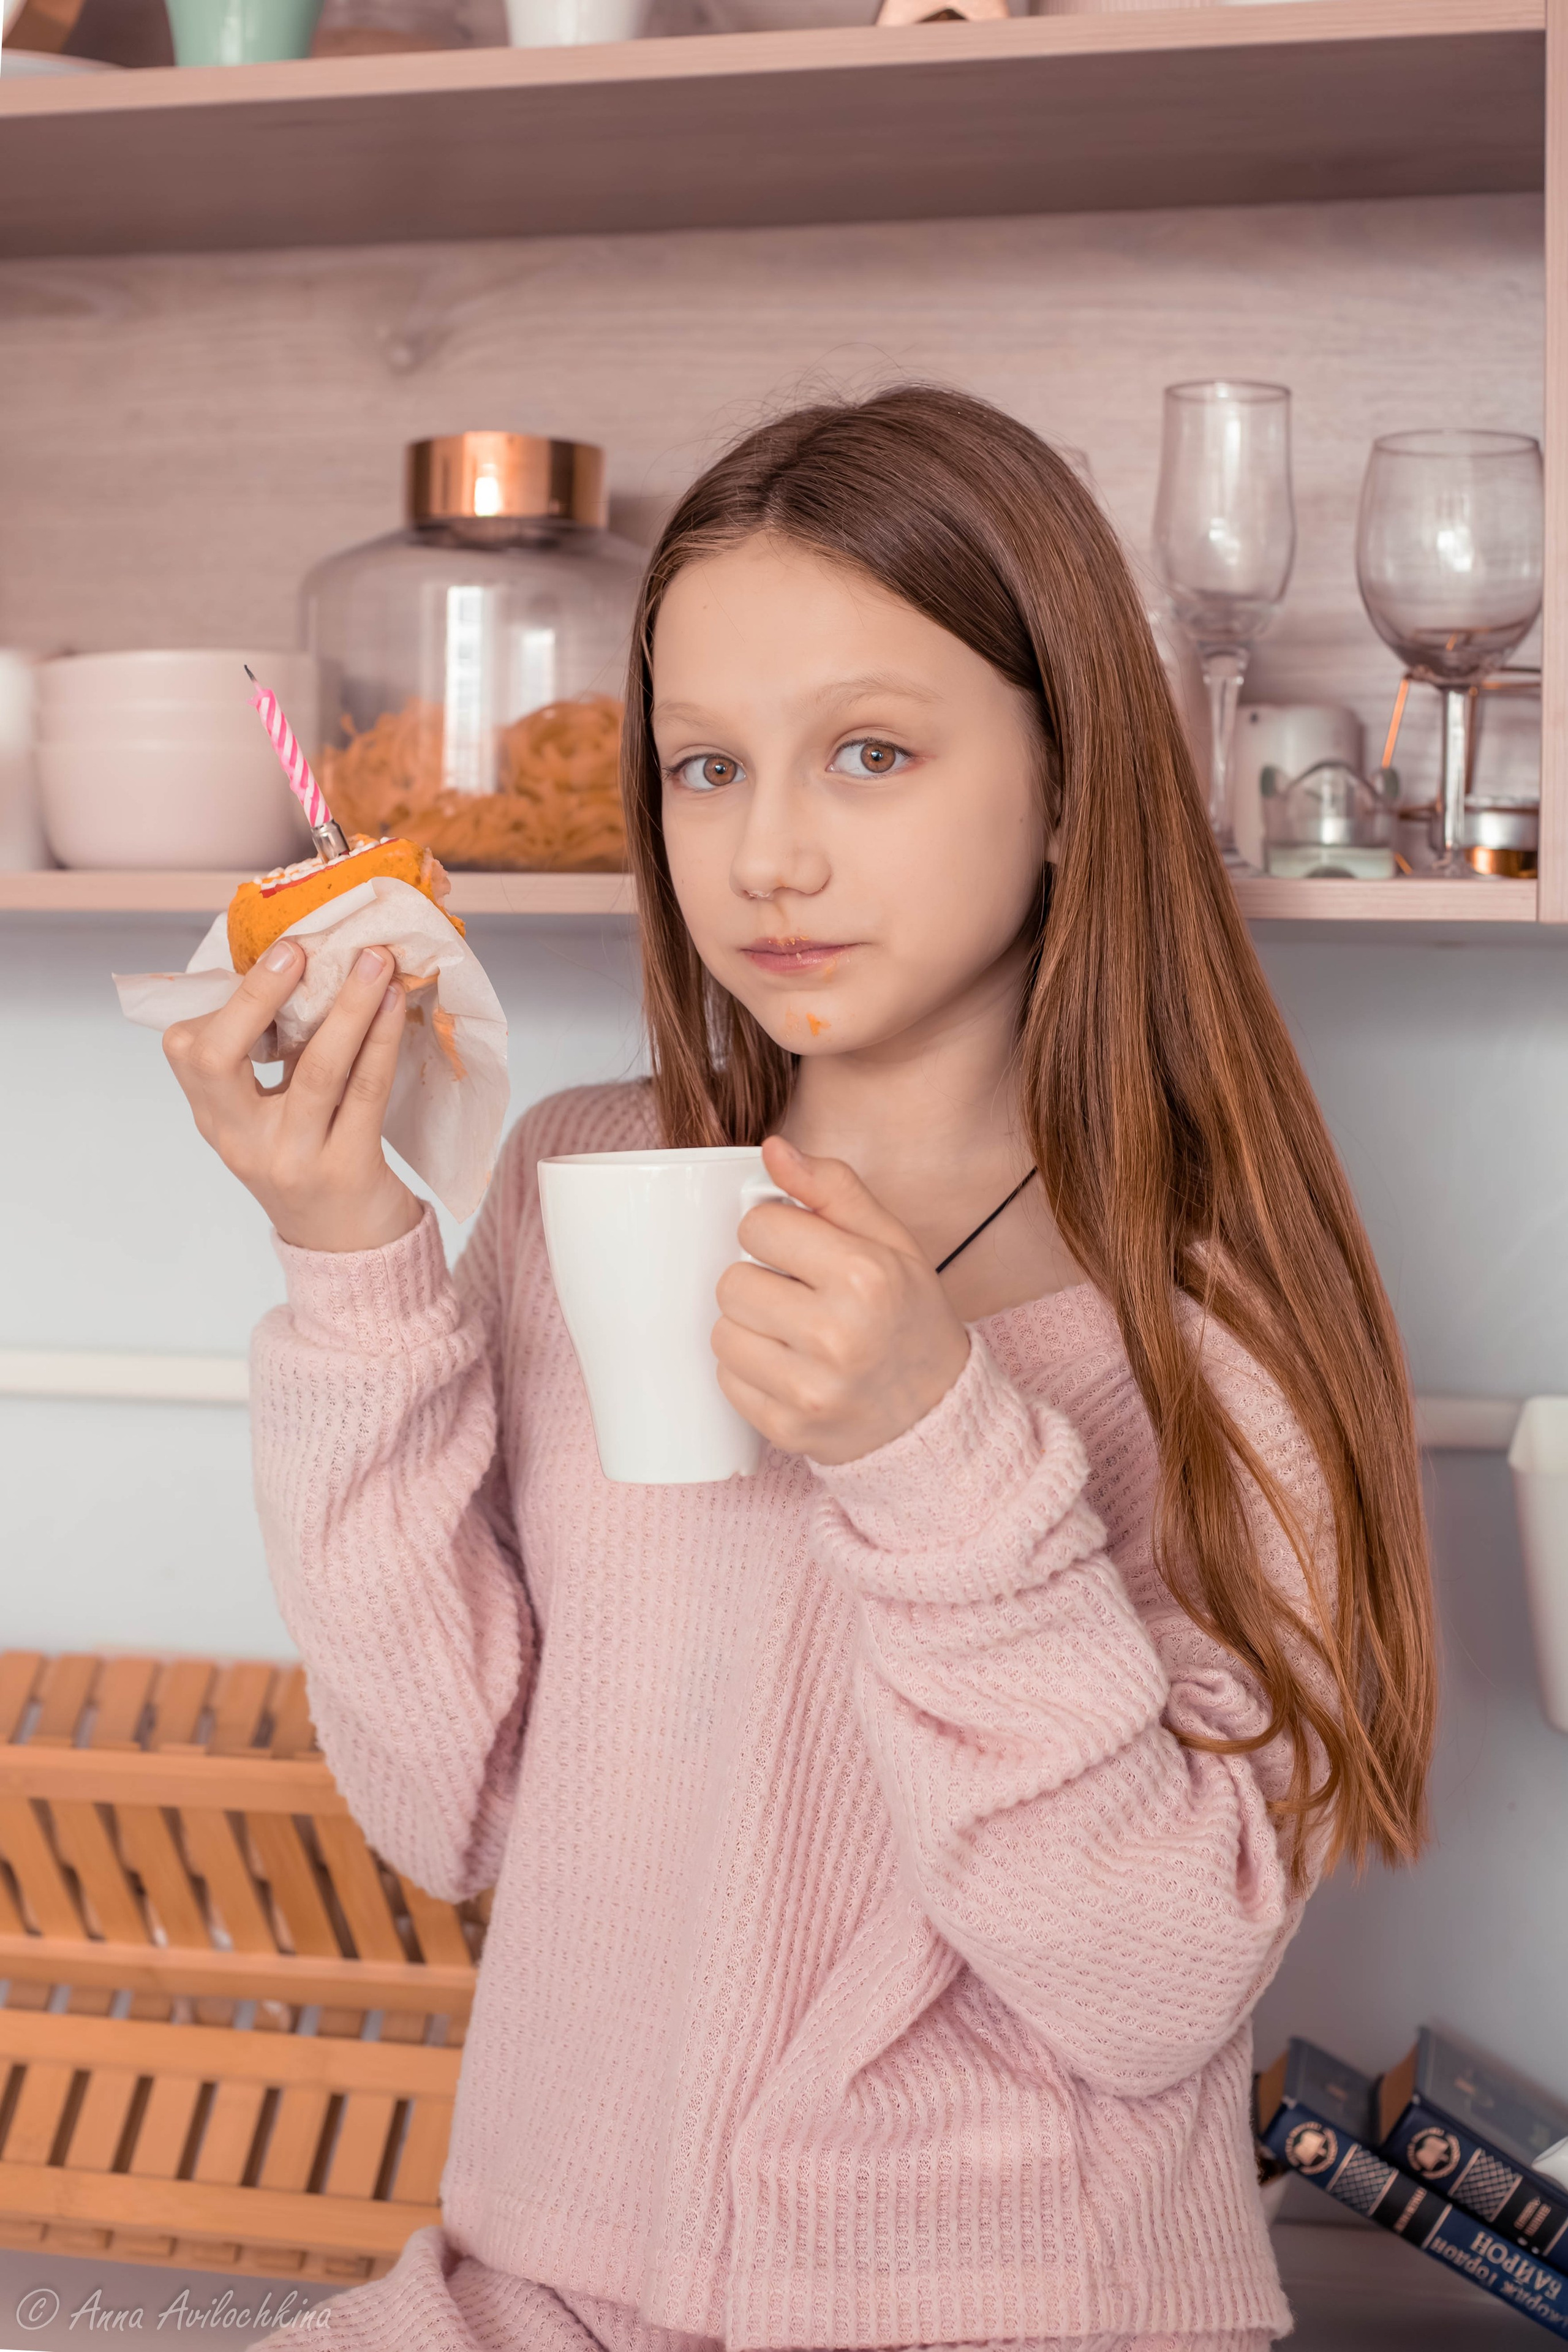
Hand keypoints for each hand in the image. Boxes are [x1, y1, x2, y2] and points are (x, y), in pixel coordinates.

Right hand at [162, 936, 422, 1253]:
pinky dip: (381, 1039)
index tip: (269, 953)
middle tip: (297, 949)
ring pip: (314, 1070)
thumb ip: (267, 1062)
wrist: (348, 1253)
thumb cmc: (311, 1165)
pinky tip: (395, 1004)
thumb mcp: (269, 1120)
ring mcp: (292, 1158)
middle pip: (217, 1060)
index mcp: (215, 1119)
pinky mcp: (346, 1169)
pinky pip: (365, 1091)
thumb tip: (297, 968)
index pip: (189, 1052)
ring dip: (347, 1007)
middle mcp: (241, 1141)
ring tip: (374, 960)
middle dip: (257, 997)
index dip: (223, 999)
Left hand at [713, 1134, 970, 1465]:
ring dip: (749, 1328)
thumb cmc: (909, 1316)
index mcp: (864, 1276)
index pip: (759, 1226)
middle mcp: (836, 1336)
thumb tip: (773, 1150)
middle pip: (731, 1283)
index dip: (776, 1232)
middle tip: (797, 1296)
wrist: (937, 1413)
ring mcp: (810, 1390)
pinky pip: (727, 1381)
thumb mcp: (890, 1241)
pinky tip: (791, 1368)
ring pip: (722, 1334)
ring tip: (792, 1333)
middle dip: (758, 1282)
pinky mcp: (788, 1430)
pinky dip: (751, 1372)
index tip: (801, 1251)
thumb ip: (832, 1188)